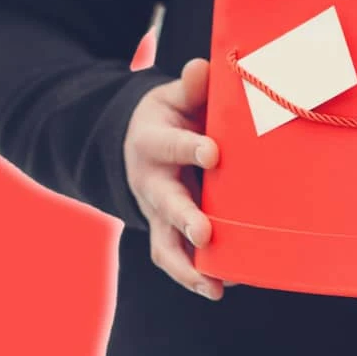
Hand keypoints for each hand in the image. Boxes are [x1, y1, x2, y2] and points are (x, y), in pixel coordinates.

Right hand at [124, 58, 224, 300]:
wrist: (138, 141)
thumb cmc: (171, 116)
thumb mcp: (174, 96)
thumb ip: (191, 87)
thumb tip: (202, 67)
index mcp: (153, 141)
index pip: (171, 144)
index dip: (191, 149)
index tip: (214, 153)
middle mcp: (150, 180)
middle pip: (166, 202)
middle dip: (185, 218)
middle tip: (205, 232)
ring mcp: (155, 210)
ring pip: (165, 242)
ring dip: (188, 265)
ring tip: (215, 284)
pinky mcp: (164, 229)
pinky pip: (173, 257)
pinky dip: (192, 276)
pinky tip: (218, 288)